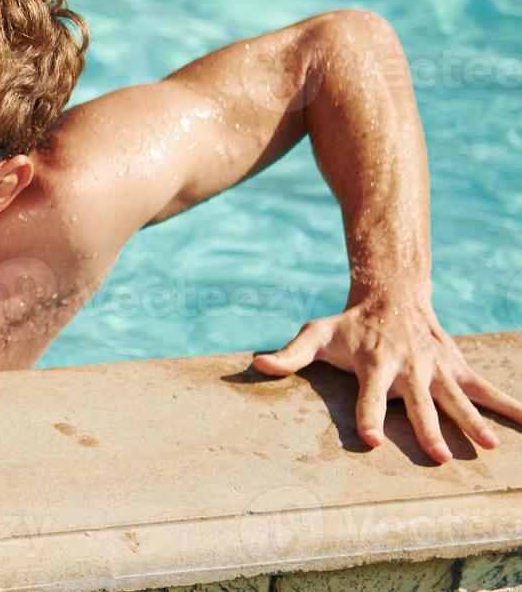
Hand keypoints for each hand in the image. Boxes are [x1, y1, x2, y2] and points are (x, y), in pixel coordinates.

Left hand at [251, 295, 521, 462]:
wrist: (392, 293)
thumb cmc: (350, 324)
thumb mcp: (315, 333)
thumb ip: (289, 354)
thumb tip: (256, 364)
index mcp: (374, 364)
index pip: (368, 395)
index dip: (368, 416)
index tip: (372, 440)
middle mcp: (409, 367)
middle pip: (418, 402)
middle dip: (428, 428)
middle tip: (437, 457)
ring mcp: (437, 368)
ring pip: (457, 397)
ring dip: (473, 421)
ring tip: (490, 446)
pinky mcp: (457, 367)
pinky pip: (487, 388)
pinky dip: (510, 405)